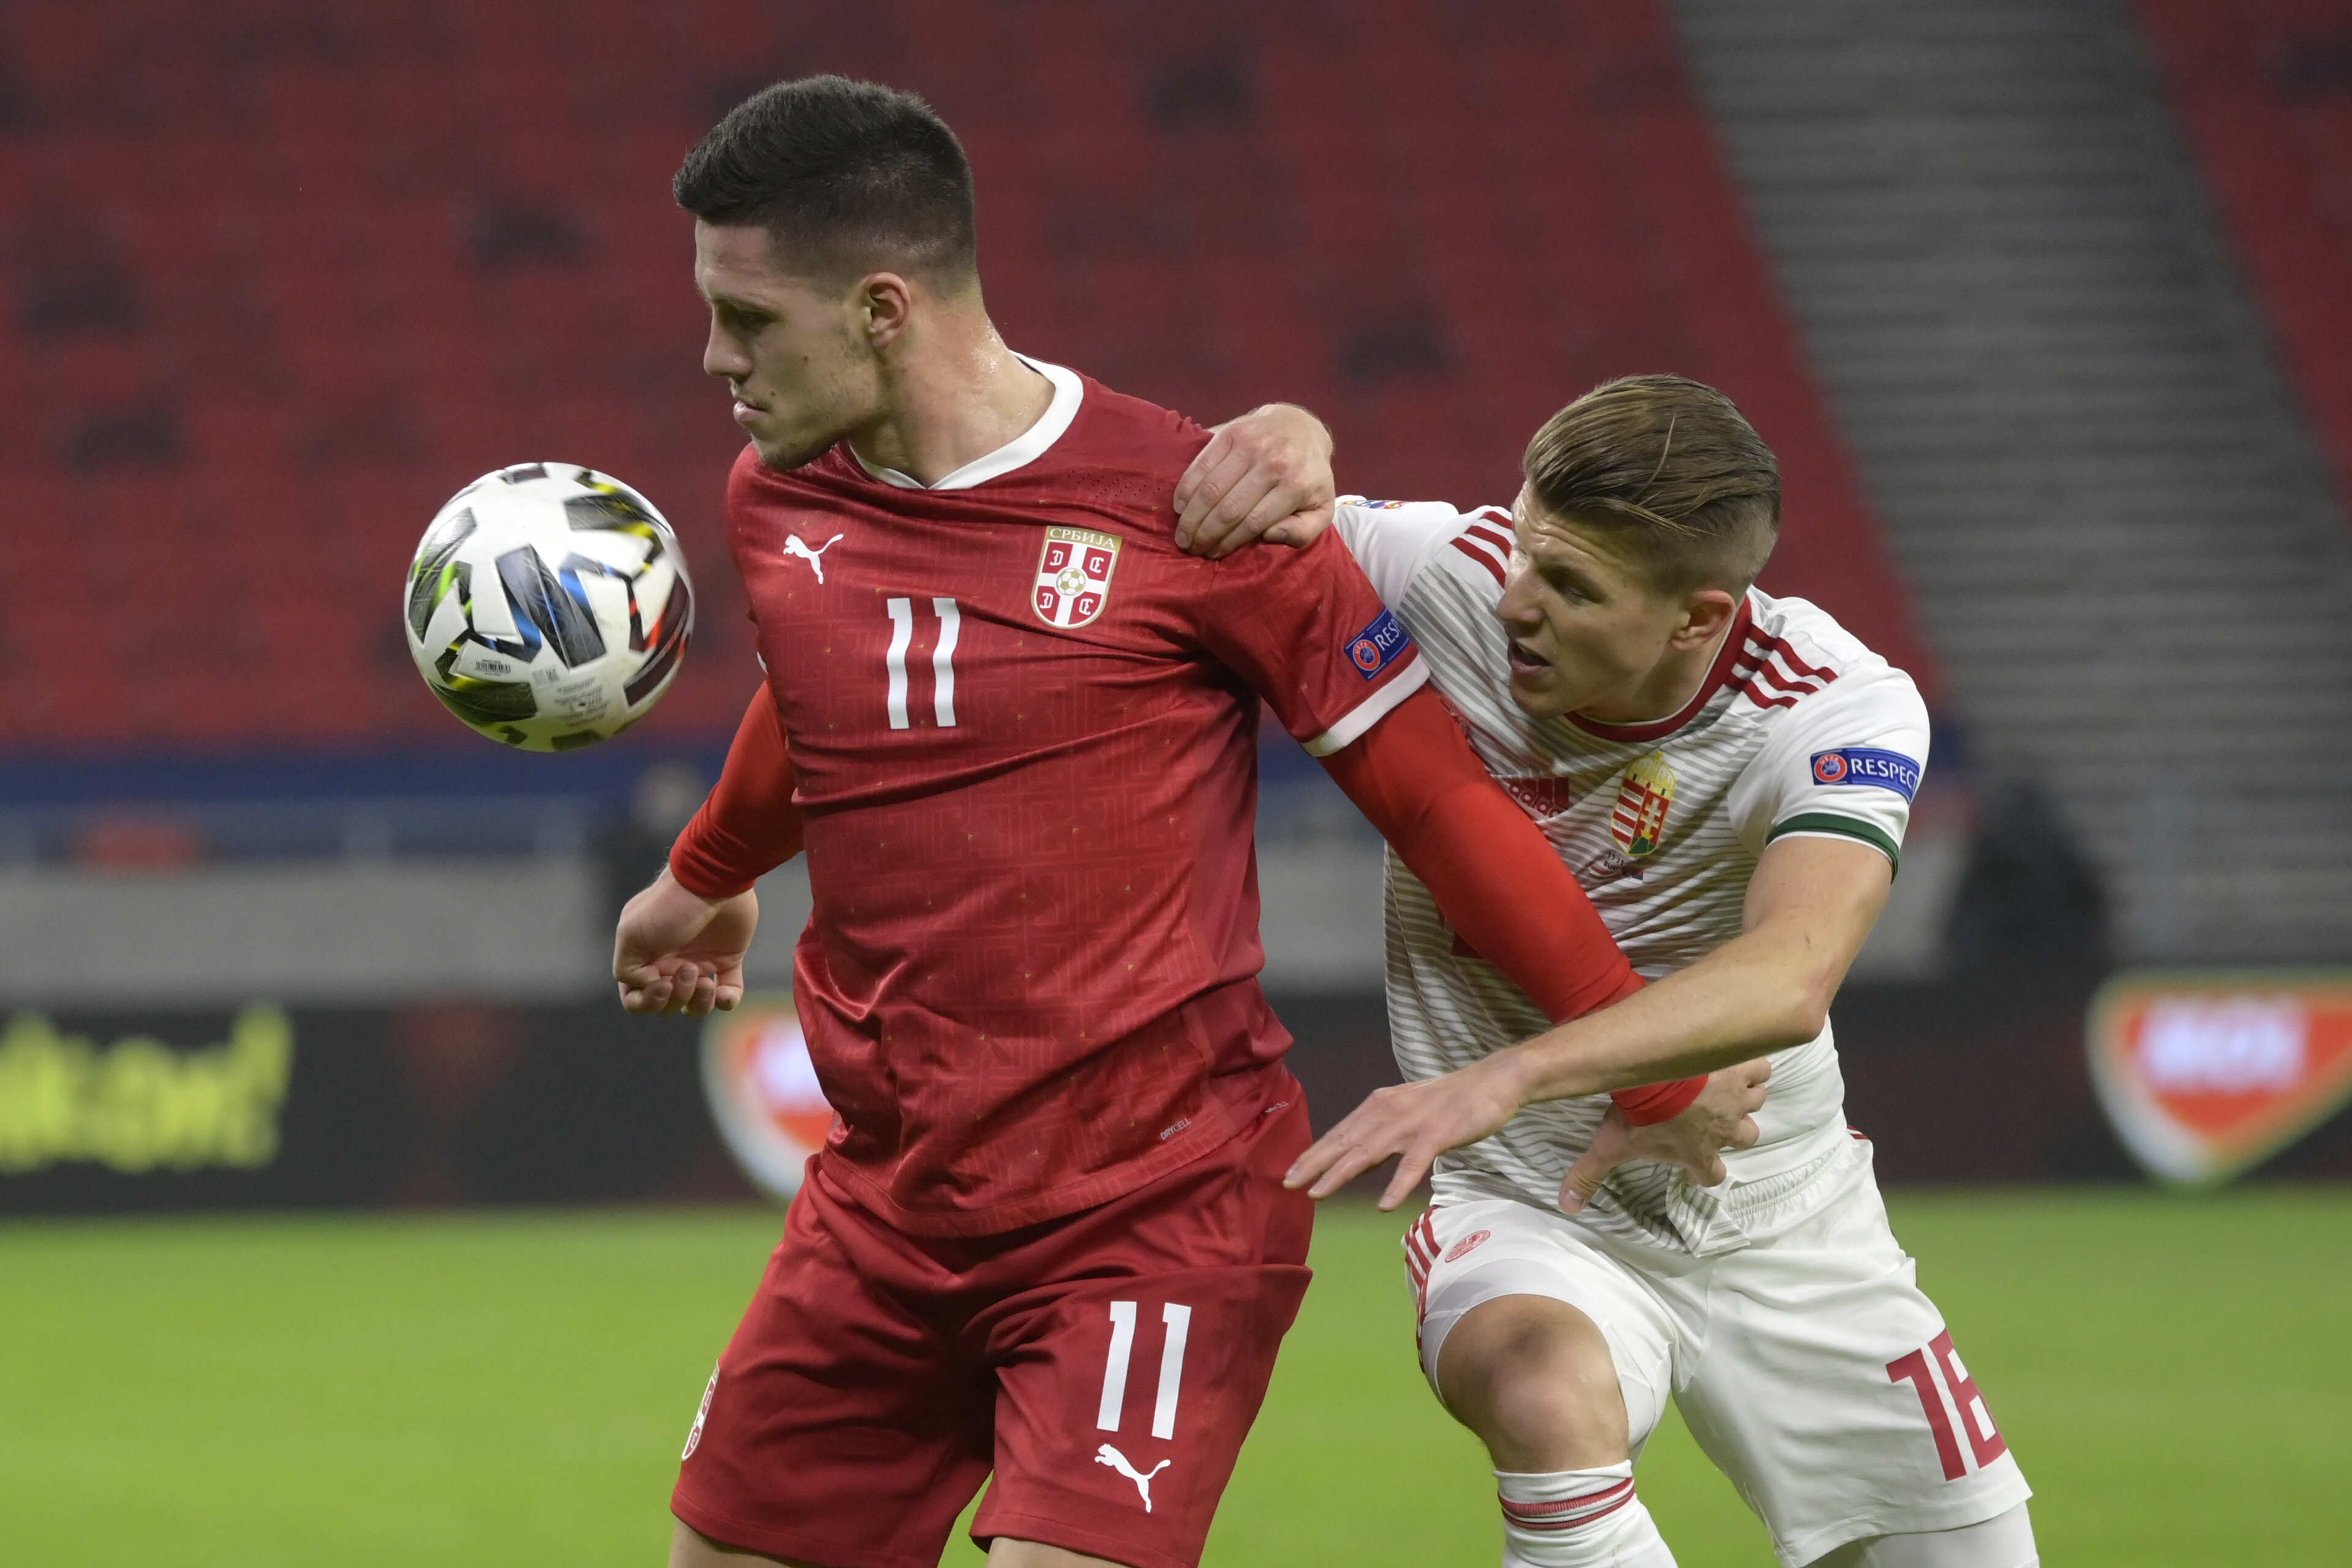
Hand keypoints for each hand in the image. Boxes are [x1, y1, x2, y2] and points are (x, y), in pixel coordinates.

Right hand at [613, 868, 758, 1015]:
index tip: (661, 985)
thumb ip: (627, 969)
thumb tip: (650, 986)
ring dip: (698, 1003)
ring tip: (707, 983)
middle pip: (666, 1004)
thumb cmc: (669, 906)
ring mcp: (699, 962)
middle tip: (689, 970)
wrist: (713, 881)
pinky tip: (723, 991)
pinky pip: (727, 994)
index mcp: (643, 958)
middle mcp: (669, 963)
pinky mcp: (727, 959)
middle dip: (675, 998)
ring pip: (694, 1005)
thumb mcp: (630, 934)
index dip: (645, 1002)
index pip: (635, 997)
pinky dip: (726, 1001)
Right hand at [1173, 403, 1336, 557]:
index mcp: (1297, 485)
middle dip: (1205, 534)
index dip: (1228, 542)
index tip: (1212, 554)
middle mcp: (1274, 463)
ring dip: (1192, 515)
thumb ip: (1303, 530)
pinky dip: (1187, 487)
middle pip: (1230, 508)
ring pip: (1212, 488)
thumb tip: (1270, 536)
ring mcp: (1251, 445)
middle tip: (1190, 548)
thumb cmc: (1309, 475)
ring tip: (1182, 533)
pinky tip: (1180, 505)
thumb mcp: (1321, 508)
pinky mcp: (1232, 432)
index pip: (1253, 523)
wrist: (1300, 427)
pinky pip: (1202, 464)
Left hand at [1283, 1056, 1528, 1209]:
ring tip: (1317, 1194)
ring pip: (1368, 1152)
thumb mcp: (1408, 1110)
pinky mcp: (1438, 1134)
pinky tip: (1383, 1204)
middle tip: (1287, 1184)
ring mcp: (1413, 1123)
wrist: (1493, 1080)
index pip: (1340, 1132)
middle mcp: (1389, 1111)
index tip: (1289, 1173)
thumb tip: (1357, 1157)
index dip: (1313, 1154)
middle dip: (1314, 1164)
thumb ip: (1382, 1131)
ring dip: (1340, 1174)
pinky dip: (1397, 1185)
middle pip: (1345, 1142)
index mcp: (1380, 1104)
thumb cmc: (1451, 1100)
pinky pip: (1414, 1164)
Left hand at [1558, 1058, 1771, 1213]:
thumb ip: (1588, 1176)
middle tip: (1711, 1115)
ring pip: (1756, 1101)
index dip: (1707, 1170)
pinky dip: (1752, 1066)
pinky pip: (1761, 1071)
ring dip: (1744, 1095)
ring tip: (1725, 1085)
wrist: (1656, 1075)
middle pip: (1746, 1137)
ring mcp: (1737, 1099)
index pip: (1713, 1176)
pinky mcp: (1742, 1070)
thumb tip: (1567, 1206)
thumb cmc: (1637, 1115)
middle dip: (1734, 1129)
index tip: (1696, 1160)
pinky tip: (1736, 1058)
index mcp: (1698, 1154)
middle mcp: (1725, 1130)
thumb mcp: (1609, 1147)